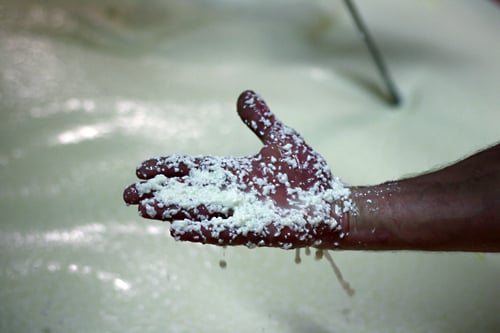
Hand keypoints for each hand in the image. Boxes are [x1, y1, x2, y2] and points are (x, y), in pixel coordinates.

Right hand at [123, 90, 353, 248]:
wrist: (333, 204)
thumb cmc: (308, 176)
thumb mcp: (282, 140)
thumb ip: (261, 121)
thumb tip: (244, 94)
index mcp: (235, 172)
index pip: (194, 170)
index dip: (168, 169)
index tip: (141, 169)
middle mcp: (234, 194)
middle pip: (188, 193)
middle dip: (159, 193)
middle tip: (128, 196)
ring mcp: (244, 214)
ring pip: (200, 211)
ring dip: (172, 211)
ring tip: (144, 209)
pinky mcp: (258, 231)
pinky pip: (224, 232)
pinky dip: (202, 231)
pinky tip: (177, 232)